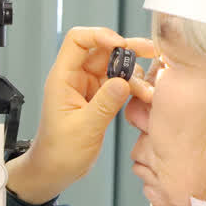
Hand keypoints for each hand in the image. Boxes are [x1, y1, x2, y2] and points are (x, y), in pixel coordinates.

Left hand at [6, 28, 154, 203]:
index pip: (77, 40)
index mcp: (63, 78)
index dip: (100, 35)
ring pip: (114, 67)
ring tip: (147, 89)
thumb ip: (104, 104)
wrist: (55, 170)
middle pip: (102, 50)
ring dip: (133, 74)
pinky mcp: (98, 99)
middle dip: (127, 51)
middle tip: (150, 52)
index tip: (121, 44)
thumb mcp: (84, 128)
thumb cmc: (58, 152)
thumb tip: (122, 81)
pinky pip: (118, 84)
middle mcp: (75, 79)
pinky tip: (144, 96)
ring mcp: (88, 88)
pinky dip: (132, 87)